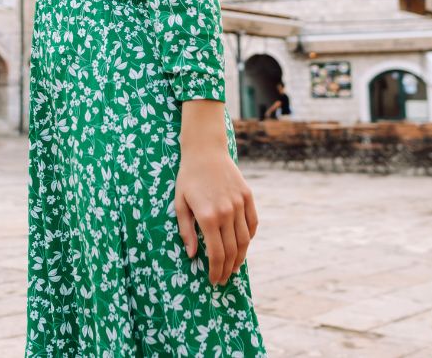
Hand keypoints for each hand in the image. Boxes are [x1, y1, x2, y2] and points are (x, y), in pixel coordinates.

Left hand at [174, 145, 258, 286]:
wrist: (205, 151)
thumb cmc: (187, 178)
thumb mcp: (179, 204)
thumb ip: (186, 231)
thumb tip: (192, 255)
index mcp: (208, 217)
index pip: (215, 253)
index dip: (215, 270)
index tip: (213, 280)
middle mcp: (226, 212)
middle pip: (231, 250)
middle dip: (227, 269)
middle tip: (223, 279)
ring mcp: (239, 204)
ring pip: (245, 240)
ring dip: (240, 257)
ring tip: (234, 268)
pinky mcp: (248, 196)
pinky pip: (253, 223)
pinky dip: (250, 237)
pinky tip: (243, 245)